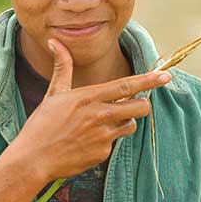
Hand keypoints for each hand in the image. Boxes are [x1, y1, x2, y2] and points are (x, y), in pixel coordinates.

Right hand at [11, 37, 171, 182]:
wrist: (34, 159)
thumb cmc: (41, 125)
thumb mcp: (53, 93)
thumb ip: (62, 67)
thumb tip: (56, 42)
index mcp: (89, 97)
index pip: (127, 85)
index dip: (149, 80)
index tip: (166, 76)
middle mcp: (100, 115)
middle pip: (140, 107)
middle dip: (142, 104)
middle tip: (134, 104)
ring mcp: (103, 136)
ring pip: (130, 125)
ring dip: (124, 122)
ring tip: (102, 123)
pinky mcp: (102, 153)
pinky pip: (114, 143)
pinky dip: (106, 141)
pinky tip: (87, 142)